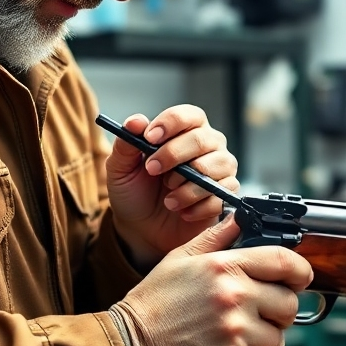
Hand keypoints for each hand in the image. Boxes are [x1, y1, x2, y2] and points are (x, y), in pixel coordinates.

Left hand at [105, 105, 239, 267]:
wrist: (142, 229)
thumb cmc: (135, 193)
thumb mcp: (120, 169)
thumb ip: (126, 144)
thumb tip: (136, 121)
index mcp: (184, 131)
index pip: (188, 115)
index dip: (170, 123)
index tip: (150, 138)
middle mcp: (208, 146)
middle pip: (202, 139)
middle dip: (173, 155)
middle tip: (152, 170)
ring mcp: (220, 171)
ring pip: (215, 168)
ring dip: (186, 186)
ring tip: (168, 198)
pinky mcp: (224, 196)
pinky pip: (219, 196)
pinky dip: (195, 207)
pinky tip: (181, 212)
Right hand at [111, 216, 312, 345]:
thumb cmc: (152, 306)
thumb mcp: (180, 259)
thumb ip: (215, 238)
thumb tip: (240, 219)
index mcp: (225, 266)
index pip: (285, 261)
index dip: (300, 272)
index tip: (298, 280)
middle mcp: (234, 296)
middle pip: (289, 305)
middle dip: (275, 315)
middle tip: (250, 320)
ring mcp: (234, 332)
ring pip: (277, 342)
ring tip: (228, 342)